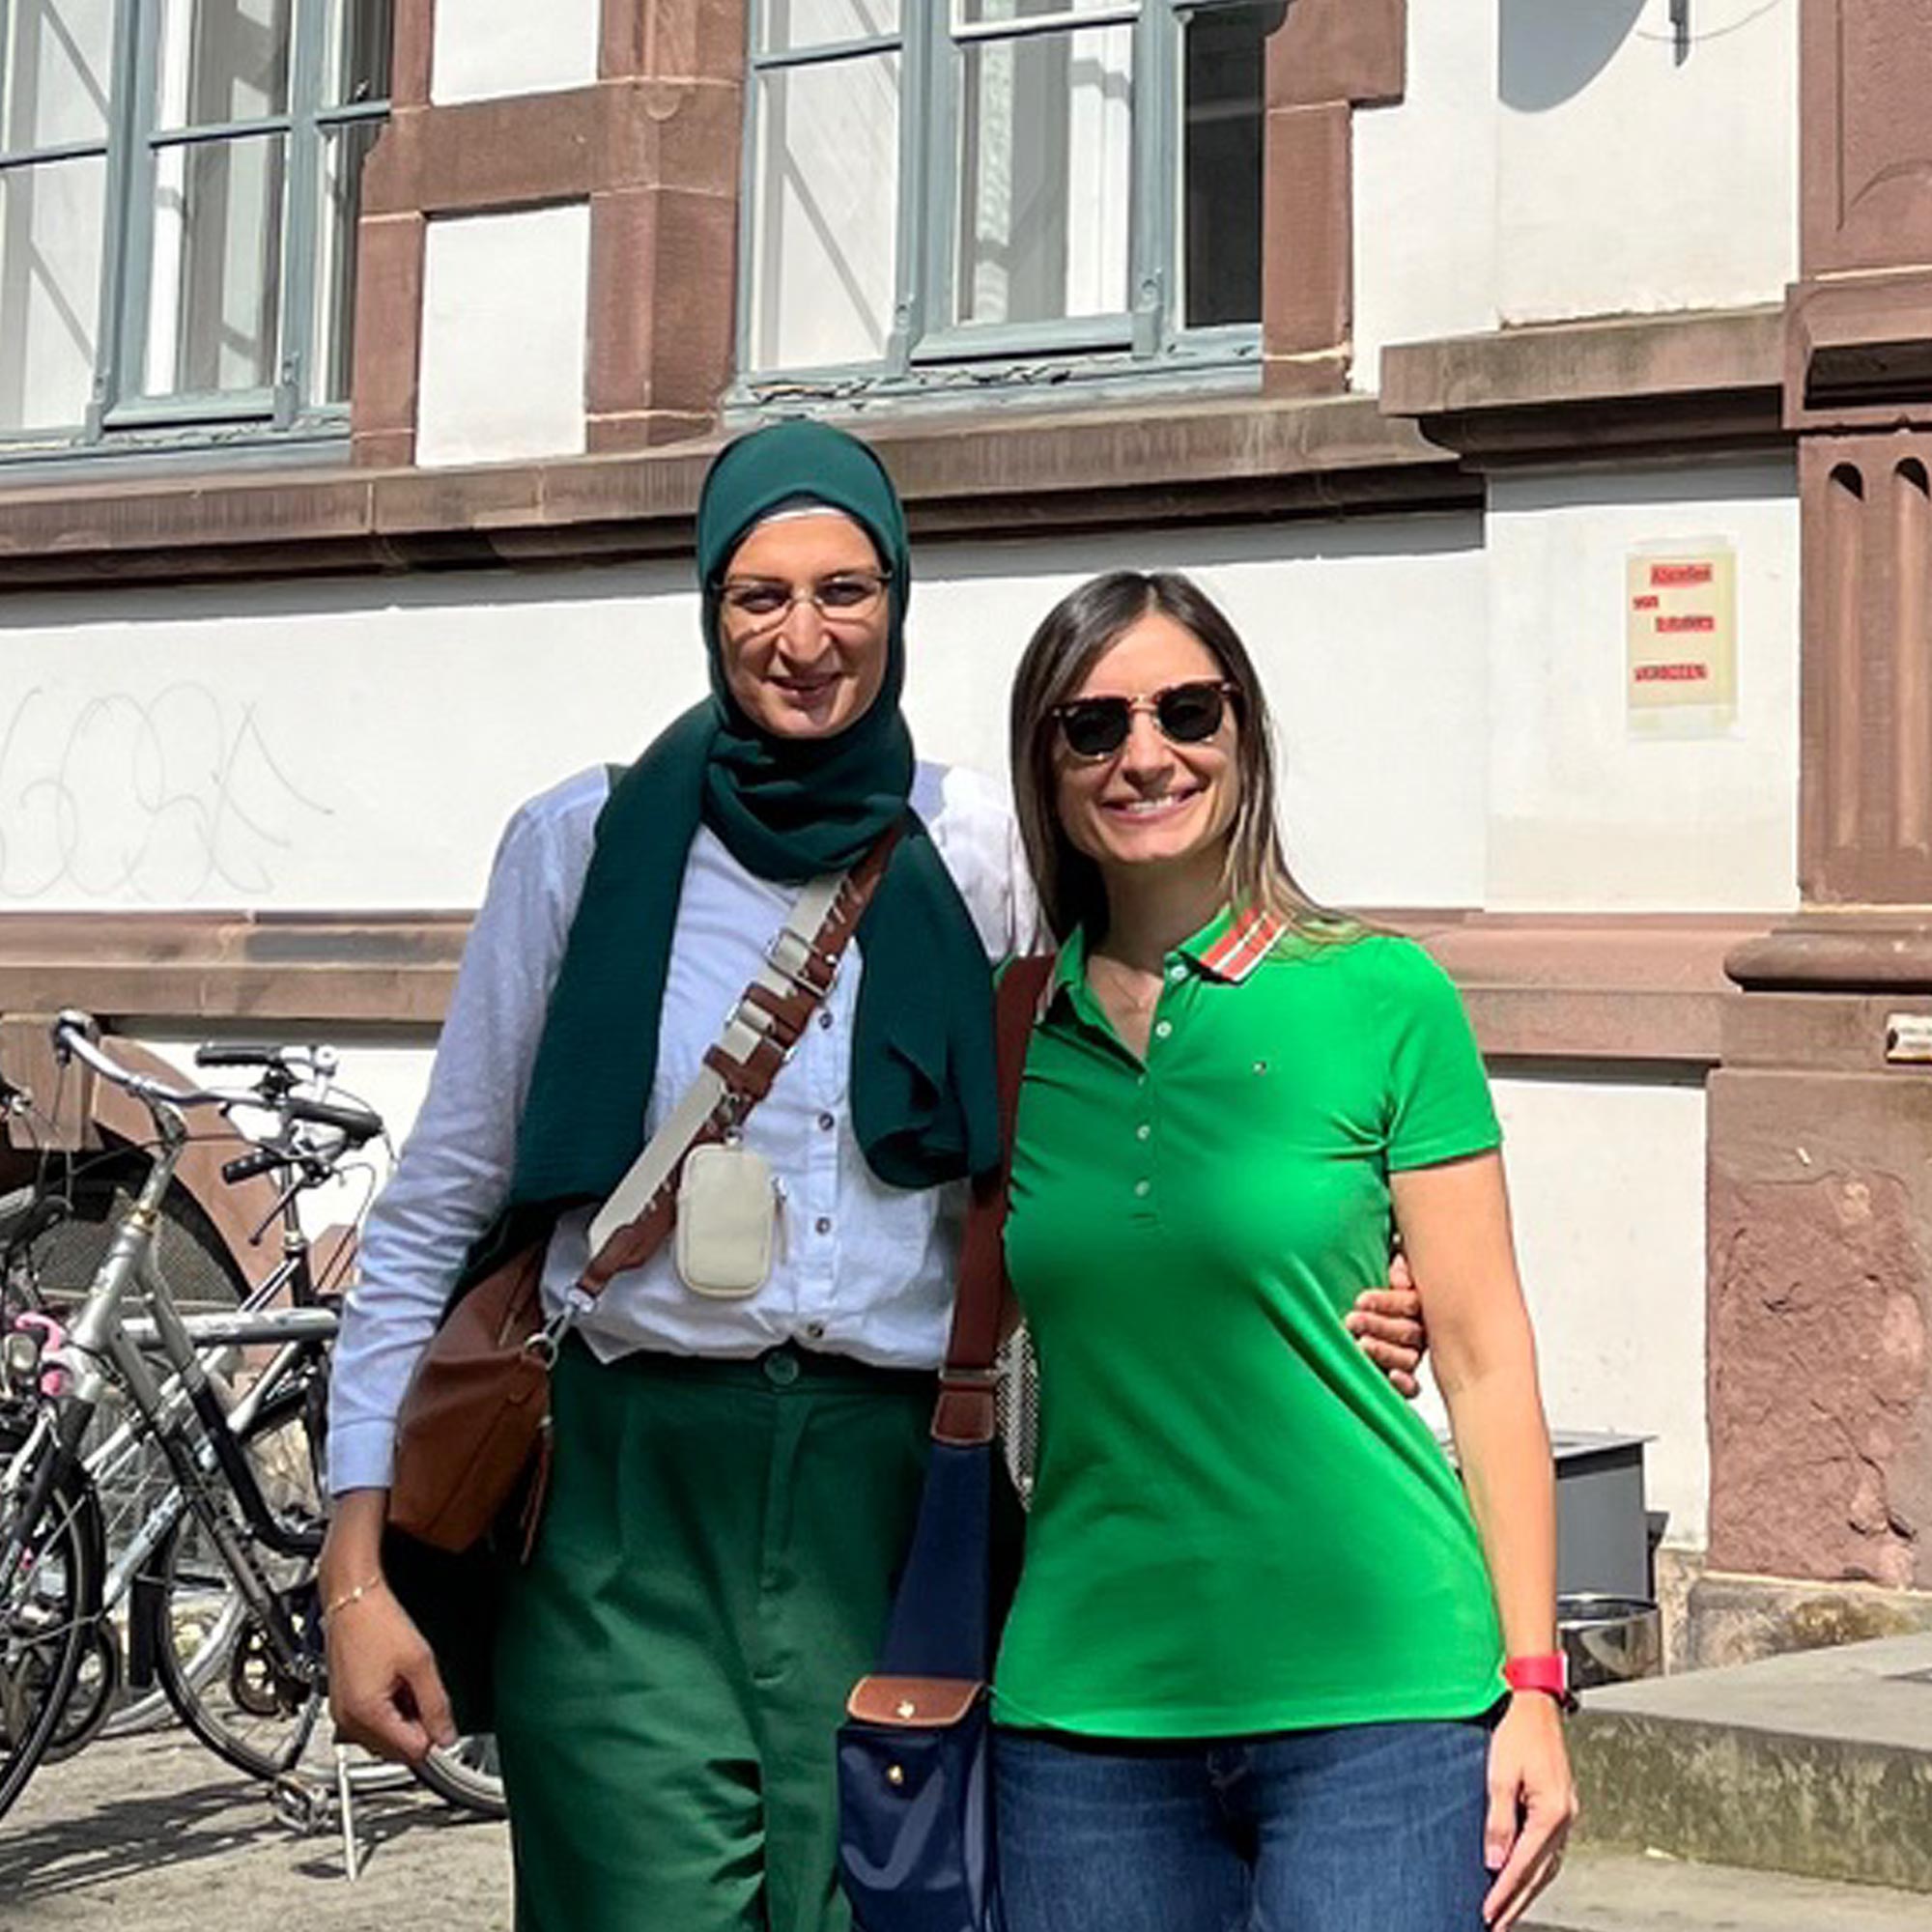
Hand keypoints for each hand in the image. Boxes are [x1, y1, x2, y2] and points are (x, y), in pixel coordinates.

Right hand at [325, 1578, 457, 1764]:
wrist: (352, 1600)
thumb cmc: (377, 1623)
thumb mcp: (420, 1663)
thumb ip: (437, 1704)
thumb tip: (448, 1737)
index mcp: (367, 1715)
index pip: (413, 1751)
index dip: (434, 1734)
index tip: (442, 1716)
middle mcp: (349, 1722)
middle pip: (398, 1749)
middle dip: (417, 1727)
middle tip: (422, 1691)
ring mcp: (343, 1715)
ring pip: (385, 1740)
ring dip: (403, 1720)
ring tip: (404, 1683)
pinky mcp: (344, 1706)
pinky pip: (372, 1724)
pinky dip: (388, 1711)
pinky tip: (392, 1684)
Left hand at [1344, 1251, 1426, 1397]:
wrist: (1366, 1299)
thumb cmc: (1376, 1274)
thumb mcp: (1389, 1262)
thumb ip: (1398, 1264)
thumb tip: (1398, 1275)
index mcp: (1420, 1300)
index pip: (1409, 1302)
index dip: (1387, 1302)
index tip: (1361, 1300)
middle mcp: (1421, 1328)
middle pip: (1409, 1331)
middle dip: (1379, 1325)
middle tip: (1352, 1320)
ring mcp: (1414, 1352)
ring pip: (1409, 1357)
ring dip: (1386, 1352)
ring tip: (1362, 1345)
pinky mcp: (1404, 1374)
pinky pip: (1413, 1387)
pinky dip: (1405, 1385)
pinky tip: (1392, 1378)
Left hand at [1482, 1692, 1576, 1926]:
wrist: (1536, 1706)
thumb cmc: (1517, 1733)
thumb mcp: (1499, 1776)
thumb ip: (1499, 1822)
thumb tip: (1495, 1862)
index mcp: (1552, 1813)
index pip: (1524, 1865)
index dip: (1504, 1892)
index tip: (1488, 1913)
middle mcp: (1565, 1819)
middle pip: (1540, 1873)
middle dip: (1518, 1902)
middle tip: (1498, 1925)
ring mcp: (1567, 1815)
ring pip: (1548, 1866)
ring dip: (1528, 1891)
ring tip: (1510, 1911)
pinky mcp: (1562, 1808)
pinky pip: (1550, 1851)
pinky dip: (1537, 1870)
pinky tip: (1526, 1879)